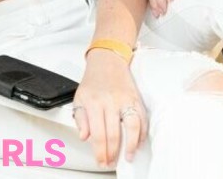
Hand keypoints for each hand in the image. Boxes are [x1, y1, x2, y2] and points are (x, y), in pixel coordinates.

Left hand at [72, 52, 147, 166]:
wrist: (108, 60)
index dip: (101, 151)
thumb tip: (85, 136)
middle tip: (112, 162)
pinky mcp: (136, 98)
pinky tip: (139, 140)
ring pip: (132, 125)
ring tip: (129, 155)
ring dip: (132, 144)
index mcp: (94, 103)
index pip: (98, 134)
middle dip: (114, 152)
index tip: (101, 160)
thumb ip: (80, 119)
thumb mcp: (79, 98)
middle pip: (114, 133)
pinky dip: (143, 131)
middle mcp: (111, 101)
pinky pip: (143, 117)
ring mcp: (126, 99)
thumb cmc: (93, 80)